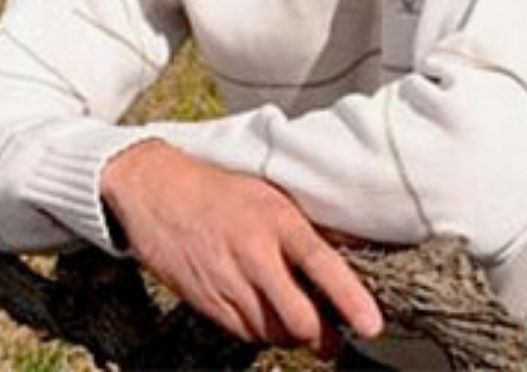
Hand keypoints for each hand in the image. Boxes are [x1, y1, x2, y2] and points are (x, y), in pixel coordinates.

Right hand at [100, 139, 382, 353]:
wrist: (155, 190)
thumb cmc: (218, 190)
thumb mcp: (267, 194)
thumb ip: (302, 228)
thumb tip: (351, 251)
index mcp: (274, 219)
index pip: (320, 262)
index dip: (349, 297)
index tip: (371, 324)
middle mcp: (252, 253)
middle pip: (300, 319)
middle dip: (322, 335)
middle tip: (334, 335)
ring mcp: (227, 281)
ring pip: (275, 333)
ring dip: (292, 333)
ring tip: (296, 316)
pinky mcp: (207, 302)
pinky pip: (247, 334)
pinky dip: (262, 331)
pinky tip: (262, 309)